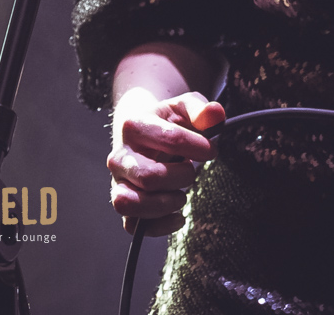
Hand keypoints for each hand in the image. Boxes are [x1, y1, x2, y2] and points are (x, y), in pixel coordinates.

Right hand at [107, 86, 224, 235]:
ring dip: (164, 204)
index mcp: (134, 126)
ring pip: (131, 204)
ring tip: (181, 194)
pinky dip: (160, 226)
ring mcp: (117, 183)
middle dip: (181, 177)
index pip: (170, 139)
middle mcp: (120, 157)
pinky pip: (133, 226)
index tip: (211, 150)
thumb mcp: (183, 107)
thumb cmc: (165, 121)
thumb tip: (215, 114)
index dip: (197, 147)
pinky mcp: (123, 204)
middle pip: (149, 177)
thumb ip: (200, 110)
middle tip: (191, 171)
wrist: (141, 132)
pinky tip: (178, 216)